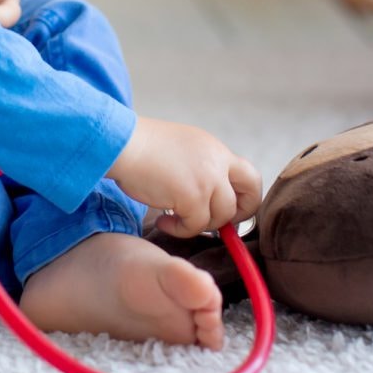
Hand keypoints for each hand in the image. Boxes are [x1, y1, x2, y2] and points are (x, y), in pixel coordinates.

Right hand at [105, 117, 261, 237]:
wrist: (122, 143)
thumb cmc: (141, 147)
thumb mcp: (181, 149)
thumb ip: (200, 167)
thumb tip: (207, 197)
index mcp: (214, 150)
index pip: (250, 175)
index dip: (245, 198)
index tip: (229, 210)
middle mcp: (217, 162)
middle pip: (249, 196)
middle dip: (238, 216)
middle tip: (214, 223)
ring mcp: (207, 179)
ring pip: (220, 217)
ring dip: (197, 224)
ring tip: (173, 218)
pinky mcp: (192, 196)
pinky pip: (195, 226)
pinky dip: (179, 229)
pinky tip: (163, 222)